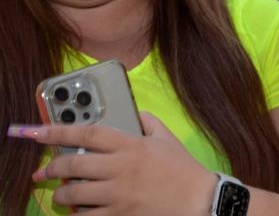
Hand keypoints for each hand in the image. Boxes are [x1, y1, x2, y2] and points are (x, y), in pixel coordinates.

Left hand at [18, 113, 215, 215]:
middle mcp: (122, 168)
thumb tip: (134, 114)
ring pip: (74, 192)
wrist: (199, 200)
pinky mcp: (119, 215)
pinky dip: (76, 214)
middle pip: (74, 163)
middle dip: (52, 167)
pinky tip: (77, 211)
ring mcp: (119, 194)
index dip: (59, 131)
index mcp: (132, 145)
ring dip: (61, 193)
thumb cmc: (184, 170)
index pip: (89, 133)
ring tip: (60, 193)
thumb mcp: (168, 139)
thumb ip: (149, 122)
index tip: (39, 132)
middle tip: (45, 171)